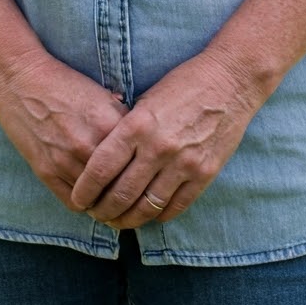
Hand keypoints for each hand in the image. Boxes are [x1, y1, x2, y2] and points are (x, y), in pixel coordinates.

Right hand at [0, 46, 130, 214]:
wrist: (16, 76)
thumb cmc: (61, 82)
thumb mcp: (99, 95)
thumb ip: (122, 120)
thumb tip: (141, 141)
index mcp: (108, 125)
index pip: (140, 164)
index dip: (146, 175)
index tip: (150, 182)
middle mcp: (88, 146)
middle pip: (122, 189)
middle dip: (132, 198)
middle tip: (138, 204)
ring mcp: (65, 160)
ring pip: (99, 201)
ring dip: (109, 206)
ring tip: (117, 208)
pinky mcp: (45, 170)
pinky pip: (74, 202)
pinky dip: (86, 205)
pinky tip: (91, 201)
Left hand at [70, 48, 263, 227]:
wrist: (228, 82)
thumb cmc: (180, 84)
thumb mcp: (144, 100)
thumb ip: (126, 128)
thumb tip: (104, 156)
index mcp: (137, 125)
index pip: (102, 167)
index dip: (86, 188)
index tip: (77, 198)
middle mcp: (158, 148)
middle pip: (122, 192)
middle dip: (103, 209)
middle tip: (93, 215)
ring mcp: (184, 164)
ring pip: (148, 205)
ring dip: (129, 219)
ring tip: (116, 222)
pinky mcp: (205, 174)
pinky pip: (177, 205)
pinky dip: (158, 215)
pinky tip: (147, 216)